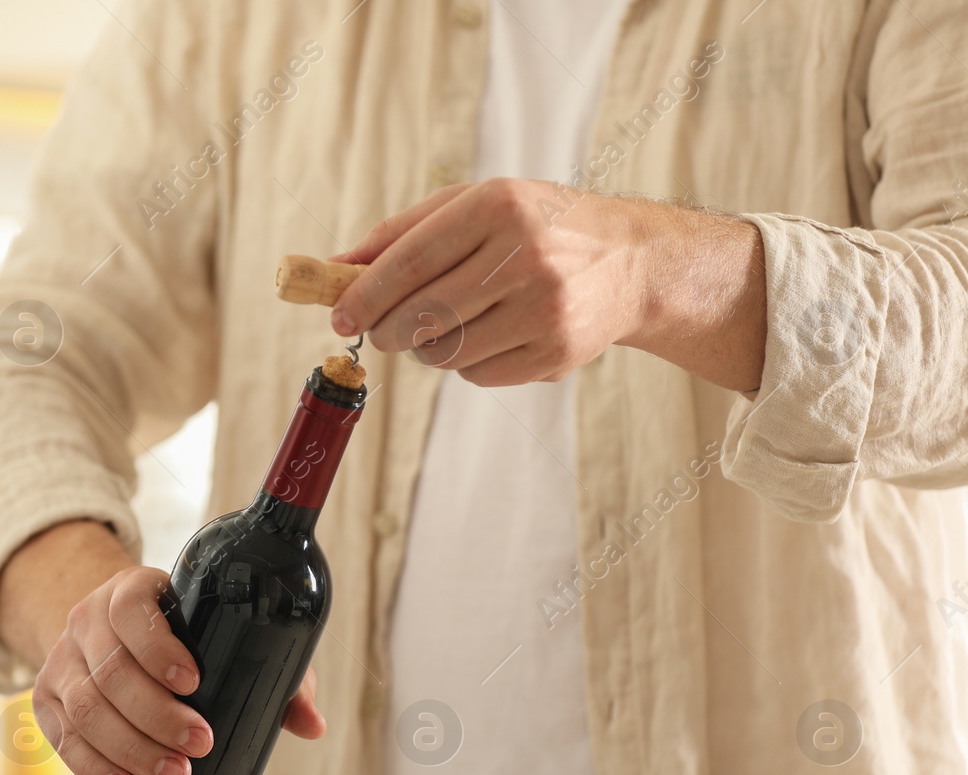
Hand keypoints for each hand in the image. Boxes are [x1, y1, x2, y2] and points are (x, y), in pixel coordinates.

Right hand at [4, 529, 324, 774]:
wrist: (111, 633)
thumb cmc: (186, 636)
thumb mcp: (226, 637)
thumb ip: (274, 674)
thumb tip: (312, 724)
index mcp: (131, 591)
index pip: (131, 611)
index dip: (158, 649)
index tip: (194, 683)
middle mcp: (87, 620)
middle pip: (110, 671)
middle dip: (156, 715)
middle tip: (199, 745)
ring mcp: (62, 660)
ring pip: (84, 708)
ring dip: (130, 748)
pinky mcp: (47, 699)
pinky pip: (62, 737)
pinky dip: (92, 767)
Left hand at [328, 178, 765, 391]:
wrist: (630, 261)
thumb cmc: (537, 227)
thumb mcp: (476, 206)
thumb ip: (404, 232)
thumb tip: (337, 267)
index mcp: (499, 206)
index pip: (411, 258)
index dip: (365, 293)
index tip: (337, 316)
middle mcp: (526, 255)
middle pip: (422, 314)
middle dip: (385, 330)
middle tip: (378, 331)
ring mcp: (546, 308)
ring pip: (446, 352)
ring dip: (426, 348)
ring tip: (442, 326)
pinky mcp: (557, 352)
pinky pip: (478, 375)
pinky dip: (467, 364)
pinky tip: (487, 336)